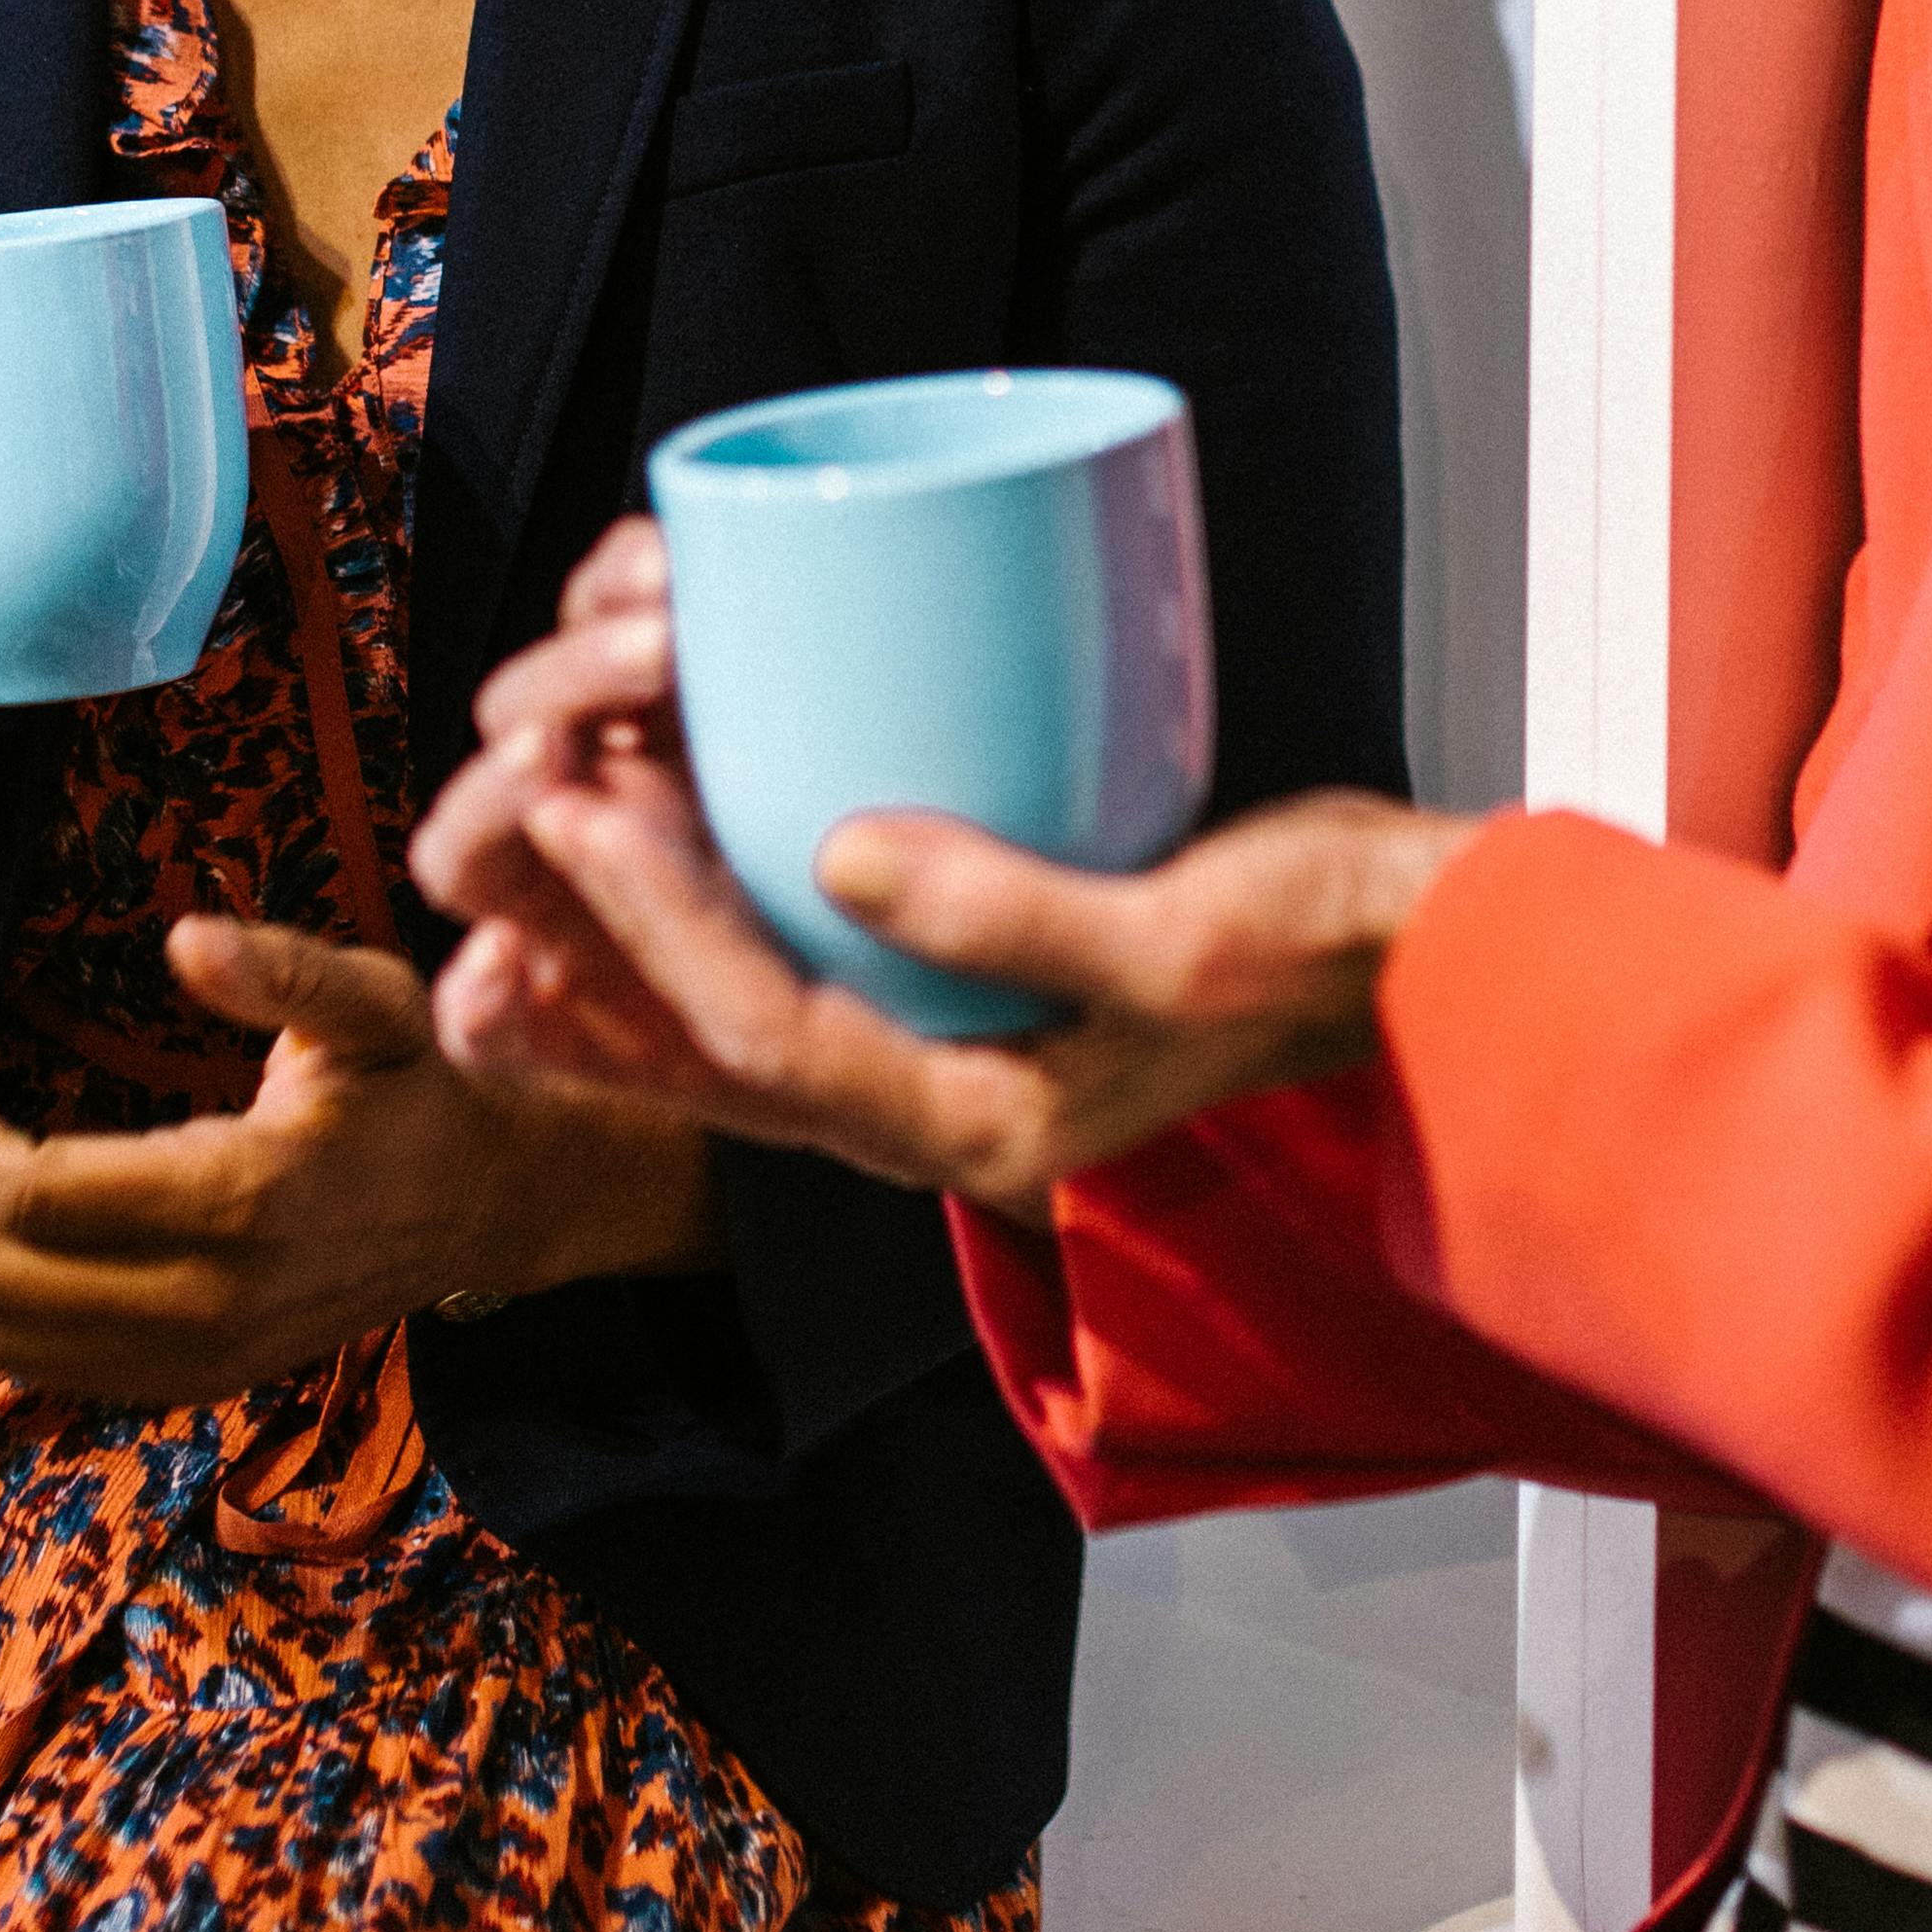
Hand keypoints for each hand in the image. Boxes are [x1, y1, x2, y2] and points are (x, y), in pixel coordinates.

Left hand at [0, 918, 715, 1405]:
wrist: (485, 1207)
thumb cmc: (417, 1086)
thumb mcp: (373, 1002)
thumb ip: (280, 971)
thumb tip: (183, 936)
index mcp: (238, 1201)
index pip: (29, 1189)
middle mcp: (203, 1304)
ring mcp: (187, 1359)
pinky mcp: (177, 1381)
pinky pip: (28, 1368)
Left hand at [419, 517, 1467, 1217]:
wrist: (1430, 963)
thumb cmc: (1334, 952)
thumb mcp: (1189, 939)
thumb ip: (1019, 911)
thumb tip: (841, 850)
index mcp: (985, 1125)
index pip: (772, 1034)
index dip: (658, 923)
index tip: (583, 805)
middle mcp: (944, 1105)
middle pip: (713, 1048)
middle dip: (593, 942)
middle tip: (501, 819)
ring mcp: (955, 1049)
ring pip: (736, 1017)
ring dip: (624, 934)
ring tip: (523, 828)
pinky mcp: (973, 982)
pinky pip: (800, 966)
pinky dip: (710, 908)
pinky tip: (653, 819)